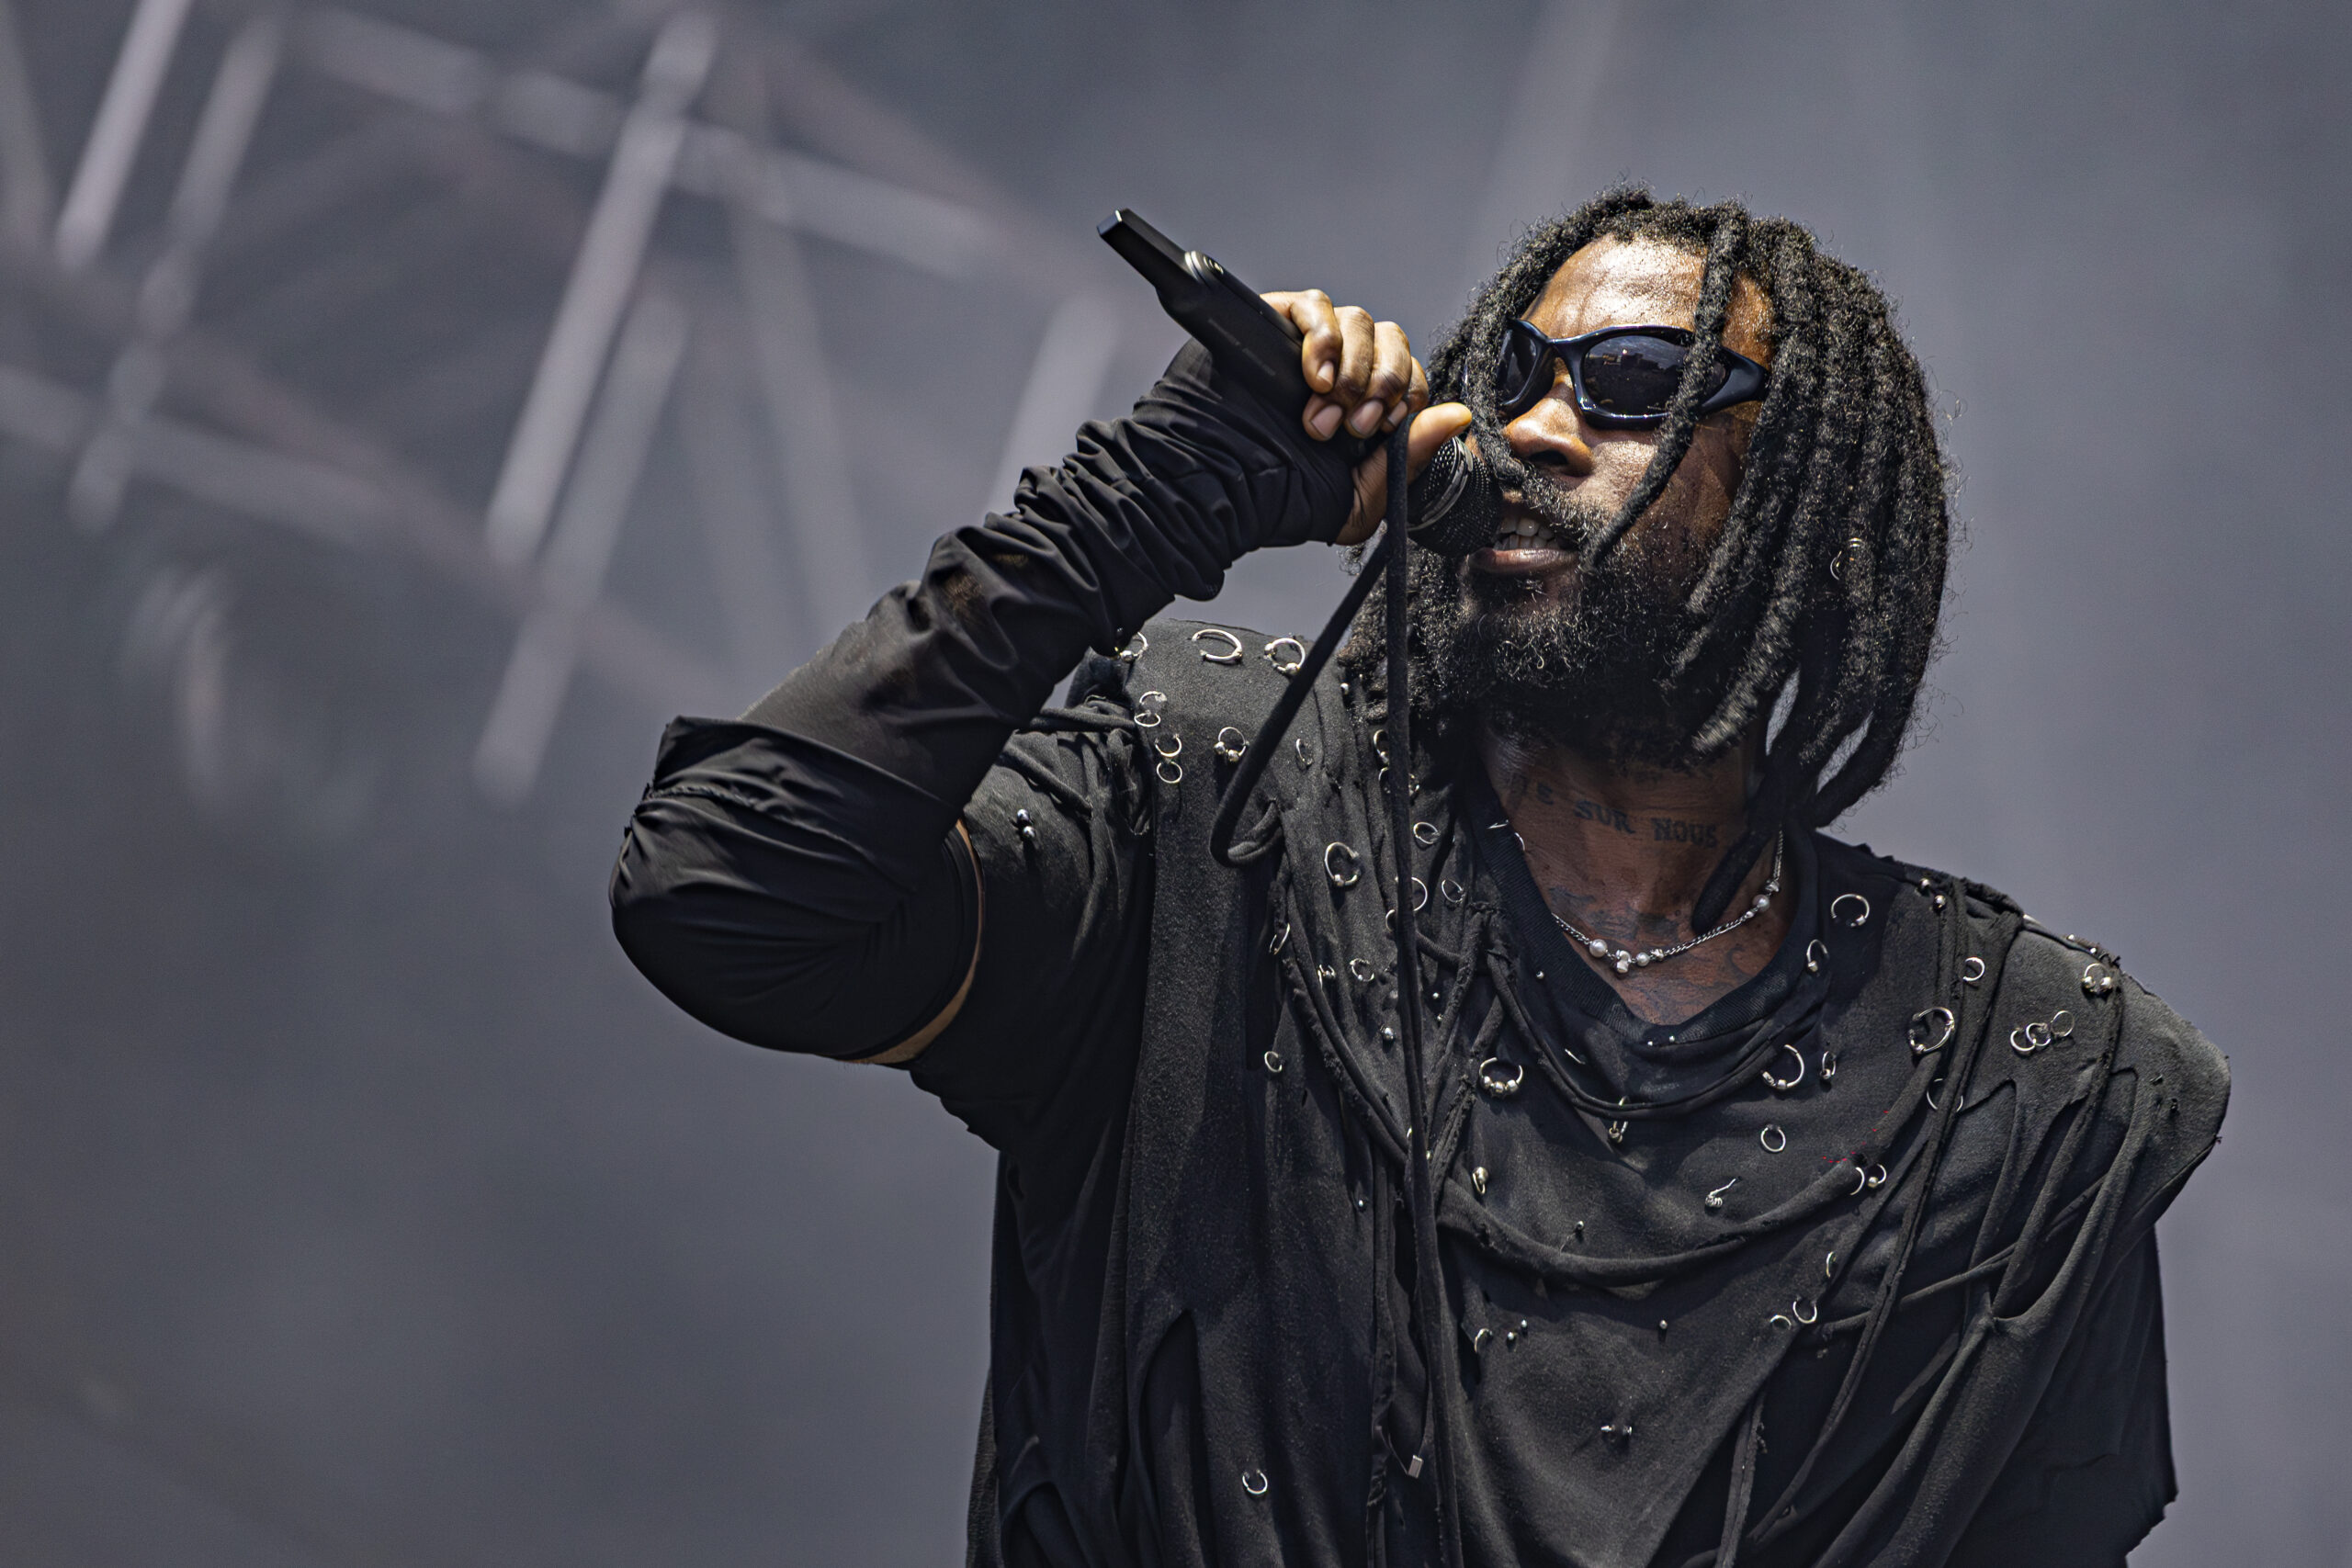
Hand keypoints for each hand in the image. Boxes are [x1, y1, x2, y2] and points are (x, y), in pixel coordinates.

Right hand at [1260, 290, 1472, 545]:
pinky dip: (1322, 338)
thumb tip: (1458, 415)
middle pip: (1392, 339)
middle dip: (1383, 383)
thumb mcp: (1363, 496)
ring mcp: (1308, 346)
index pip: (1410, 375)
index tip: (1382, 429)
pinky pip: (1315, 306)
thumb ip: (1411, 455)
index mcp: (1364, 408)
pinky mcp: (1275, 324)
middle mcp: (1340, 372)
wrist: (1219, 489)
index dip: (1406, 396)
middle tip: (1356, 423)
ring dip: (1352, 369)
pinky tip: (1312, 378)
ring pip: (1359, 320)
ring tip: (1324, 409)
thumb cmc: (1280, 500)